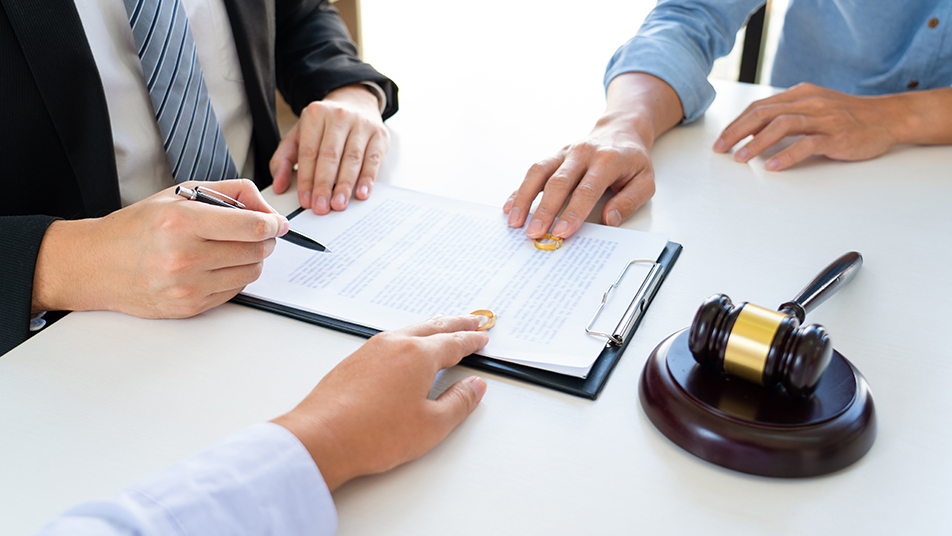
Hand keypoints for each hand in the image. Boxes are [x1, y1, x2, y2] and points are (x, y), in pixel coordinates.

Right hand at [32, 179, 288, 317]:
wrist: (98, 264)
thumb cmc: (138, 227)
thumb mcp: (180, 195)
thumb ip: (231, 194)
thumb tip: (268, 211)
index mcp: (182, 222)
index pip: (251, 226)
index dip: (273, 224)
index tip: (277, 223)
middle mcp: (185, 256)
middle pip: (256, 251)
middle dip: (265, 240)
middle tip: (258, 233)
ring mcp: (187, 286)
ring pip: (251, 273)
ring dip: (253, 259)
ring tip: (235, 248)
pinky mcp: (190, 307)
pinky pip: (234, 291)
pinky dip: (235, 277)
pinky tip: (218, 266)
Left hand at [271, 84, 389, 214]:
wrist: (356, 103)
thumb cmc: (325, 126)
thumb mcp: (299, 135)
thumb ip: (283, 159)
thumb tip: (279, 185)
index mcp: (315, 115)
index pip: (309, 152)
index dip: (306, 179)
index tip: (305, 201)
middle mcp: (338, 116)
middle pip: (330, 155)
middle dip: (324, 184)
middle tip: (321, 207)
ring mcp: (361, 124)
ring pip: (352, 158)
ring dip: (345, 185)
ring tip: (338, 204)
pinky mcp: (379, 135)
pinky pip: (373, 160)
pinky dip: (367, 178)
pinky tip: (361, 193)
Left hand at [273, 315, 488, 490]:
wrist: (321, 439)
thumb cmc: (371, 435)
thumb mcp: (431, 425)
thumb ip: (459, 403)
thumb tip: (475, 387)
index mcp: (417, 355)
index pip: (454, 342)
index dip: (472, 340)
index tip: (482, 337)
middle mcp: (393, 344)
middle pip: (433, 327)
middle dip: (455, 323)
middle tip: (471, 320)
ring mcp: (370, 350)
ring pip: (409, 330)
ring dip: (431, 327)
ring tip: (442, 327)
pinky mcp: (354, 361)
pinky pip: (389, 339)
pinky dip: (407, 337)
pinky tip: (405, 347)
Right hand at [503, 73, 681, 239]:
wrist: (621, 130)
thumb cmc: (632, 160)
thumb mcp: (646, 181)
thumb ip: (629, 202)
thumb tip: (609, 220)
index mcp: (607, 160)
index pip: (587, 189)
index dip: (572, 212)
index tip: (561, 232)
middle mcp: (582, 153)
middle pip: (559, 182)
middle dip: (544, 210)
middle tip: (534, 233)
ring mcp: (565, 153)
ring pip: (539, 172)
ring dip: (524, 198)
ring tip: (514, 221)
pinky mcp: (554, 156)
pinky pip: (534, 171)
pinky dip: (520, 189)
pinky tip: (510, 206)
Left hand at [713, 83, 902, 169]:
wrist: (888, 117)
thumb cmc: (847, 116)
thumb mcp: (815, 106)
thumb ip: (788, 113)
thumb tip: (754, 129)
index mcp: (800, 94)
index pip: (760, 107)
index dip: (737, 123)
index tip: (722, 140)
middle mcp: (809, 103)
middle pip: (764, 114)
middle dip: (738, 132)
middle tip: (721, 149)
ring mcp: (824, 119)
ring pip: (782, 126)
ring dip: (757, 143)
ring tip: (741, 158)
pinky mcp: (837, 136)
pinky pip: (807, 144)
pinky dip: (787, 155)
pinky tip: (773, 166)